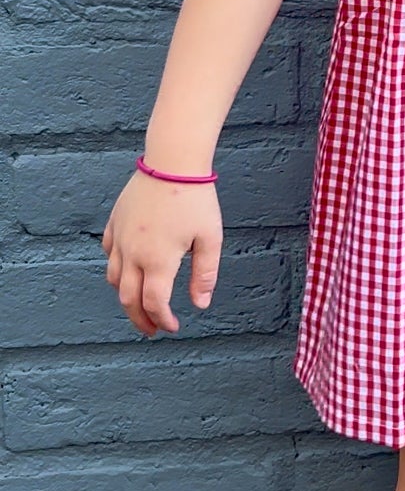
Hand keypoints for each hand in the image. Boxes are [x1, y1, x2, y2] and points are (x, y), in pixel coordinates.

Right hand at [101, 170, 222, 335]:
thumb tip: (200, 304)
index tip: (172, 327)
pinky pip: (109, 252)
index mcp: (158, 260)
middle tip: (152, 329)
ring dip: (126, 296)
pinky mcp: (115, 222)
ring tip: (140, 303)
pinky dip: (116, 267)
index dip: (163, 320)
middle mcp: (133, 252)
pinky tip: (129, 268)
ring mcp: (120, 237)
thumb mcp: (210, 238)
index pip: (154, 303)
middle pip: (128, 298)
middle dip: (140, 319)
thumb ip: (204, 274)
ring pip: (114, 278)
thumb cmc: (195, 198)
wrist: (172, 160)